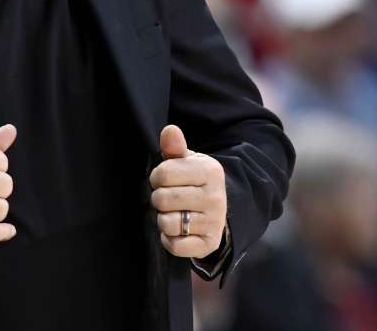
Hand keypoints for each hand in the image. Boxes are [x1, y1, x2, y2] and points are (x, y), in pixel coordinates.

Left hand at [150, 124, 226, 257]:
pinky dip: (169, 240)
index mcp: (210, 171)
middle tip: (167, 198)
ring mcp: (214, 222)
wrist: (220, 209)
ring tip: (172, 213)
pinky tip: (176, 230)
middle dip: (158, 199)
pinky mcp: (209, 244)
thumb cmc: (194, 181)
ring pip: (167, 223)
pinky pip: (175, 245)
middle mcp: (215, 197)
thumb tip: (169, 130)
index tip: (163, 180)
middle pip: (162, 199)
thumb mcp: (187, 161)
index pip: (163, 174)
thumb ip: (175, 147)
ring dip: (163, 219)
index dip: (156, 177)